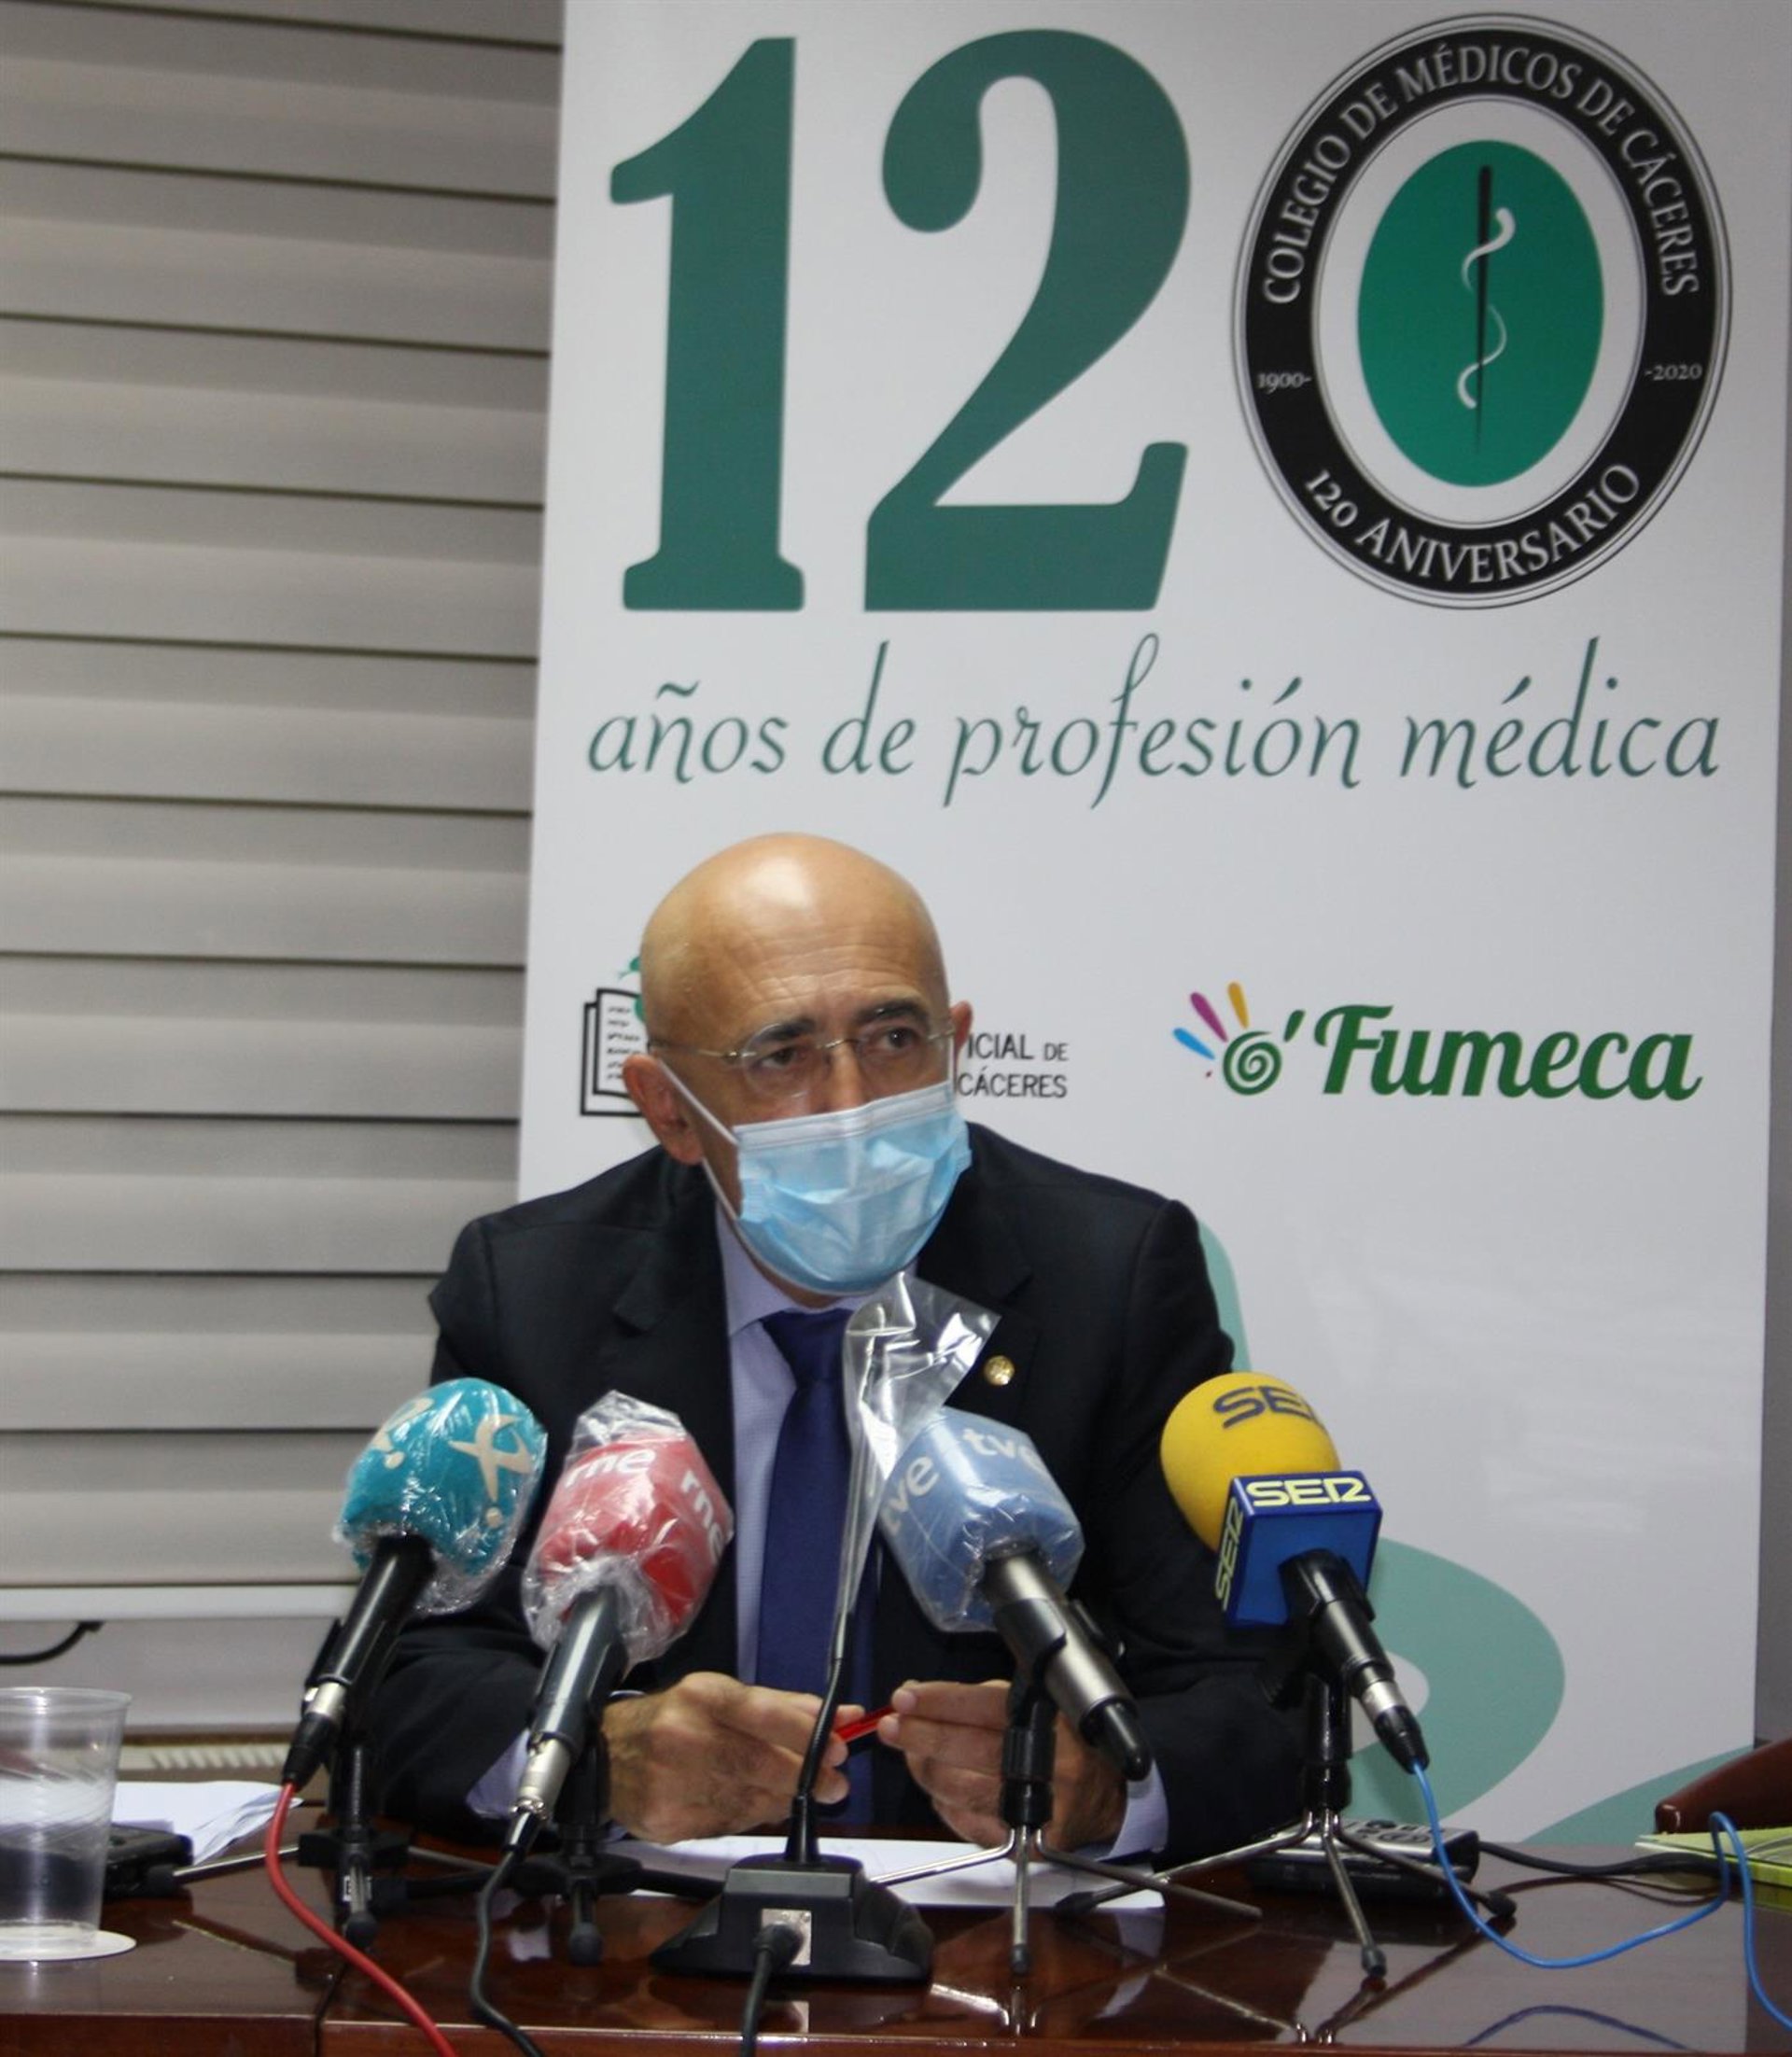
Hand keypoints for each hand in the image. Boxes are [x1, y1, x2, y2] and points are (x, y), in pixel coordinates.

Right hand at [602, 1672, 849, 1841]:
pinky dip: (753, 1815)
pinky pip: (728, 1824)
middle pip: (759, 1763)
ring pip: (749, 1799)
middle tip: (834, 1783)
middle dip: (806, 1776)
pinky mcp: (669, 1822)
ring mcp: (673, 1784)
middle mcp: (684, 1737)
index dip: (804, 1733)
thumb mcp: (719, 1695)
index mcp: (700, 1696)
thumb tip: (844, 1717)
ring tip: (799, 1792)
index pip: (762, 1712)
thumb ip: (781, 1706)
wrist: (607, 1756)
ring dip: (784, 1799)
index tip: (837, 1747)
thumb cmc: (672, 1718)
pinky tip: (759, 1804)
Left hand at [876, 1678, 1126, 1850]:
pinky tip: (936, 1789)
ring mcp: (1038, 1805)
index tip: (904, 1696)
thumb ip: (980, 1701)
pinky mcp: (1028, 1840)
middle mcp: (1046, 1763)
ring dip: (926, 1771)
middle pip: (968, 1749)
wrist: (1104, 1798)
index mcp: (1048, 1721)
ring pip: (962, 1789)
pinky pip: (970, 1823)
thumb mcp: (1034, 1706)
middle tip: (891, 1726)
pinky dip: (945, 1805)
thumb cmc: (1060, 1743)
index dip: (939, 1701)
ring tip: (909, 1754)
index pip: (983, 1706)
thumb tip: (920, 1698)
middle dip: (921, 1736)